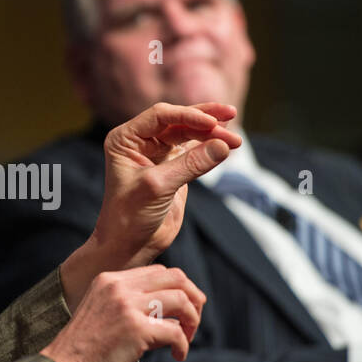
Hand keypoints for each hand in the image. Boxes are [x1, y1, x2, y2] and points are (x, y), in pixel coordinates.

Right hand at [42, 265, 205, 361]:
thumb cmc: (82, 353)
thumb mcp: (102, 314)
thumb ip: (129, 305)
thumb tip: (169, 312)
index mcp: (109, 280)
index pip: (158, 271)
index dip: (178, 289)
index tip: (181, 312)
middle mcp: (118, 287)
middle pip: (176, 278)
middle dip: (193, 298)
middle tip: (192, 323)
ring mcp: (126, 306)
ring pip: (181, 300)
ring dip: (191, 321)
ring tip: (186, 340)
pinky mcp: (135, 328)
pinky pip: (175, 331)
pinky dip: (183, 345)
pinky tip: (177, 356)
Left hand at [60, 102, 239, 308]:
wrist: (129, 246)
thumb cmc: (129, 217)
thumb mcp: (159, 187)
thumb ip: (190, 164)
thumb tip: (223, 145)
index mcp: (126, 139)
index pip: (160, 115)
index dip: (188, 115)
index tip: (212, 123)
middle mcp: (140, 142)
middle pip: (178, 121)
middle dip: (205, 120)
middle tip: (231, 117)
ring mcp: (158, 154)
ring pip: (189, 134)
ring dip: (212, 134)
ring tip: (236, 140)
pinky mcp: (173, 168)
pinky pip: (195, 151)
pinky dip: (211, 148)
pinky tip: (227, 147)